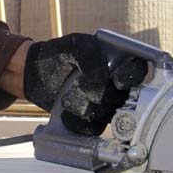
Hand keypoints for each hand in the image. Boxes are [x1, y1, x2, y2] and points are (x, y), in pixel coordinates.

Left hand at [23, 33, 148, 135]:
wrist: (35, 74)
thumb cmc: (58, 54)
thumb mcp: (73, 44)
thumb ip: (89, 51)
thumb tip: (102, 72)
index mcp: (118, 64)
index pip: (137, 71)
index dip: (131, 77)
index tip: (117, 80)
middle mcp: (116, 87)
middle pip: (120, 97)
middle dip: (98, 92)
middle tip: (79, 83)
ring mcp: (105, 106)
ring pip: (107, 114)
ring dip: (86, 106)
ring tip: (68, 96)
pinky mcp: (92, 121)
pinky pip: (93, 128)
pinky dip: (78, 121)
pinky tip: (66, 111)